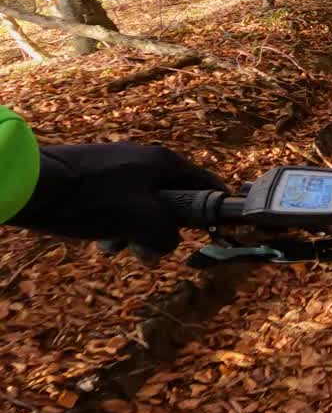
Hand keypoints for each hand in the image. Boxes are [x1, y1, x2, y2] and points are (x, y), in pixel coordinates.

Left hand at [8, 143, 223, 258]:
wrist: (34, 184)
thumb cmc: (95, 200)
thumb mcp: (143, 221)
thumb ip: (168, 235)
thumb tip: (167, 244)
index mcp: (164, 163)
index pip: (206, 184)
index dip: (214, 209)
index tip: (216, 232)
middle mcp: (146, 160)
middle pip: (171, 200)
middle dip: (164, 230)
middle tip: (149, 251)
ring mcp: (119, 166)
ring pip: (143, 206)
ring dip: (135, 231)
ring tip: (115, 247)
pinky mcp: (95, 176)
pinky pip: (119, 203)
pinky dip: (115, 223)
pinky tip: (99, 238)